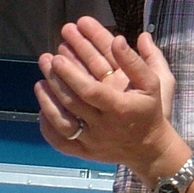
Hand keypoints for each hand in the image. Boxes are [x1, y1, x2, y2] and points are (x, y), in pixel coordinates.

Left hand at [35, 21, 176, 170]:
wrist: (150, 149)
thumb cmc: (150, 110)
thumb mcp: (153, 83)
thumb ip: (137, 61)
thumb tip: (119, 39)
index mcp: (120, 107)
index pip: (91, 91)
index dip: (72, 74)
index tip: (58, 57)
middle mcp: (104, 126)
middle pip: (73, 103)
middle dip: (56, 80)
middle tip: (46, 60)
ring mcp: (93, 141)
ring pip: (63, 123)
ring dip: (48, 102)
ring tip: (40, 82)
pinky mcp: (85, 153)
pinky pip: (61, 143)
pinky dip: (48, 127)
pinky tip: (43, 109)